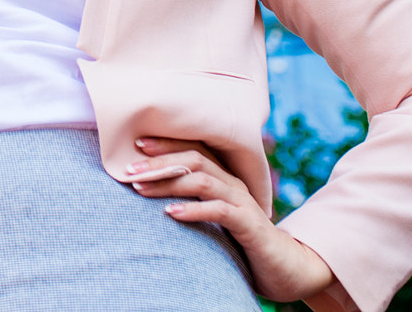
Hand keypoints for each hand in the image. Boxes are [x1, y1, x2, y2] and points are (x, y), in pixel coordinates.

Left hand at [126, 136, 335, 304]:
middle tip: (129, 169)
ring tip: (141, 189)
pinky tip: (171, 213)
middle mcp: (232, 182)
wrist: (283, 266)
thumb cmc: (240, 240)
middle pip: (194, 158)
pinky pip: (219, 210)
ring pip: (203, 179)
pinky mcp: (249, 223)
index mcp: (223, 177)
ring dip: (169, 182)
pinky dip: (193, 209)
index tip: (135, 145)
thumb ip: (190, 200)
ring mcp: (242, 201)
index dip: (164, 144)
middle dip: (159, 161)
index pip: (192, 149)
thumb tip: (149, 189)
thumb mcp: (212, 215)